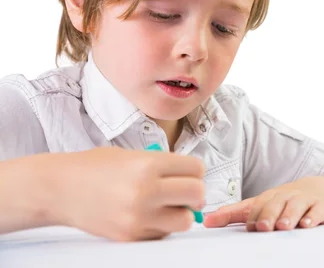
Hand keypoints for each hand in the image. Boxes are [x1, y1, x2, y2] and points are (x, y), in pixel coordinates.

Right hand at [46, 147, 204, 240]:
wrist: (59, 188)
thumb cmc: (94, 167)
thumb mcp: (132, 155)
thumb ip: (162, 164)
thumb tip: (192, 176)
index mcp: (148, 164)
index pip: (196, 168)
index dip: (196, 170)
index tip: (189, 172)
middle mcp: (145, 190)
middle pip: (197, 194)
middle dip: (195, 192)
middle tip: (185, 190)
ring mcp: (138, 216)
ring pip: (186, 220)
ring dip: (182, 213)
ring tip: (168, 205)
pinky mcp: (130, 235)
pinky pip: (163, 234)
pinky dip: (163, 225)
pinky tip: (149, 214)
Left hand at [203, 177, 323, 230]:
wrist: (321, 189)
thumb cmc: (285, 201)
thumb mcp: (261, 204)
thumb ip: (235, 213)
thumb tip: (206, 220)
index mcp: (269, 197)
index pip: (255, 204)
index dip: (247, 215)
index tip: (241, 226)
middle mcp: (286, 196)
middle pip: (275, 204)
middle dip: (268, 215)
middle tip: (262, 227)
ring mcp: (305, 200)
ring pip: (296, 206)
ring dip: (289, 216)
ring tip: (283, 226)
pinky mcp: (322, 206)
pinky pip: (318, 210)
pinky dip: (312, 217)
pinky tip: (307, 224)